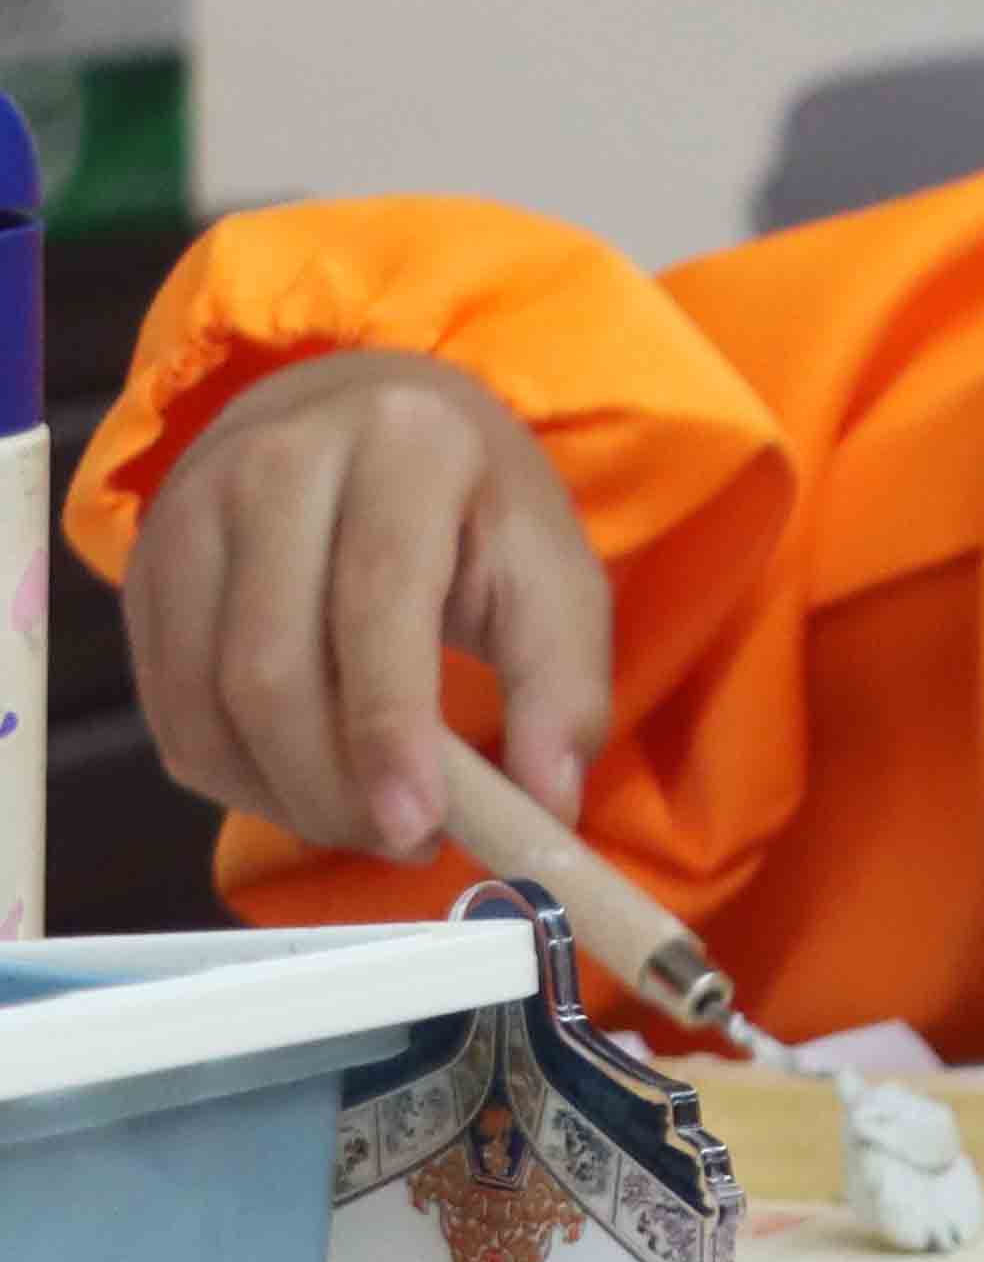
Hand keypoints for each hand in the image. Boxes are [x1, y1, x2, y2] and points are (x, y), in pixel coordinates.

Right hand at [119, 347, 609, 858]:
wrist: (362, 421)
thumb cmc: (471, 507)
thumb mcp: (551, 570)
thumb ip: (563, 685)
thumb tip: (547, 806)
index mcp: (401, 444)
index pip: (376, 605)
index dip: (389, 732)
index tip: (418, 826)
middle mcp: (275, 465)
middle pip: (270, 669)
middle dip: (333, 788)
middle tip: (403, 839)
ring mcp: (189, 514)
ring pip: (206, 703)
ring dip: (283, 797)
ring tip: (364, 820)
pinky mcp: (143, 571)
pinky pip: (170, 712)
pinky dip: (236, 777)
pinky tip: (302, 787)